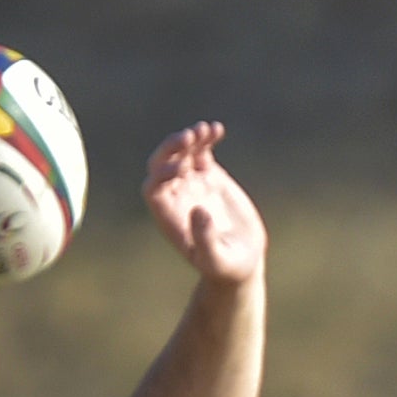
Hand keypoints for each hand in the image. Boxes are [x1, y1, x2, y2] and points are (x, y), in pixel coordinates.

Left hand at [144, 122, 266, 283]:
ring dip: (189, 138)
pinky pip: (201, 151)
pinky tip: (217, 129)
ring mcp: (191, 183)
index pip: (153, 187)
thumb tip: (198, 210)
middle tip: (189, 138)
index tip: (182, 168)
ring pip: (181, 153)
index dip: (162, 173)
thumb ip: (205, 239)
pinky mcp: (209, 176)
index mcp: (170, 216)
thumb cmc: (226, 267)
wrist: (243, 260)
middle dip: (171, 148)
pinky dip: (206, 138)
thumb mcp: (217, 259)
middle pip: (160, 164)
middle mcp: (176, 196)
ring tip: (205, 129)